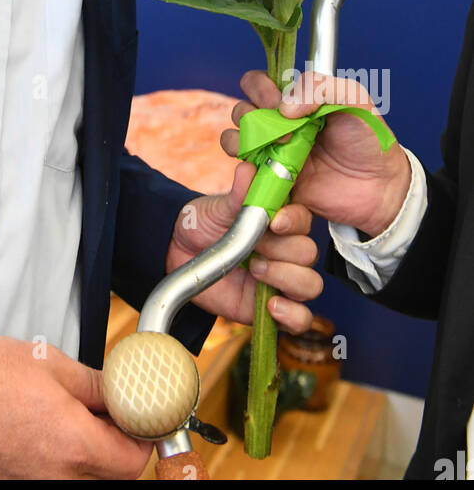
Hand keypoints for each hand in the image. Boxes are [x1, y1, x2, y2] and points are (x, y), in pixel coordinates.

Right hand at [0, 336, 150, 479]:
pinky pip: (51, 480)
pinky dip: (58, 463)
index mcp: (75, 445)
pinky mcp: (14, 487)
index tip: (136, 418)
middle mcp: (58, 478)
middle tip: (107, 416)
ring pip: (81, 481)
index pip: (133, 461)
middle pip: (112, 477)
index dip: (141, 436)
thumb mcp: (52, 364)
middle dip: (116, 448)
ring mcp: (34, 487)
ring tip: (71, 421)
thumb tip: (119, 390)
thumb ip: (94, 384)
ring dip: (87, 457)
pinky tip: (45, 432)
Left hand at [164, 161, 320, 332]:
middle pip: (308, 253)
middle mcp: (286, 250)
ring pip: (311, 284)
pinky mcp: (273, 307)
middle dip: (282, 252)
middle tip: (254, 250)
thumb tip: (248, 170)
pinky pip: (301, 319)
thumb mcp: (218, 208)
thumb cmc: (204, 224)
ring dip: (286, 279)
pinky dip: (293, 315)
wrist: (179, 253)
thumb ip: (238, 194)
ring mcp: (282, 279)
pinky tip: (271, 307)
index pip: (303, 220)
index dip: (293, 221)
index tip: (274, 221)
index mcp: (279, 221)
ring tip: (255, 271)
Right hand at [221, 69, 411, 238]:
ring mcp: (273, 154)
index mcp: (293, 101)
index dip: (259, 89)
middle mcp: (277, 125)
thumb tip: (283, 108)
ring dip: (240, 145)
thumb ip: (320, 88)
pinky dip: (252, 184)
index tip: (277, 103)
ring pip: (234, 142)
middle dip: (250, 117)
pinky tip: (269, 181)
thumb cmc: (370, 138)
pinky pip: (248, 183)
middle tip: (282, 133)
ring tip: (267, 155)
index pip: (256, 83)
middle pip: (240, 111)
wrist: (382, 188)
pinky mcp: (273, 184)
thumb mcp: (355, 100)